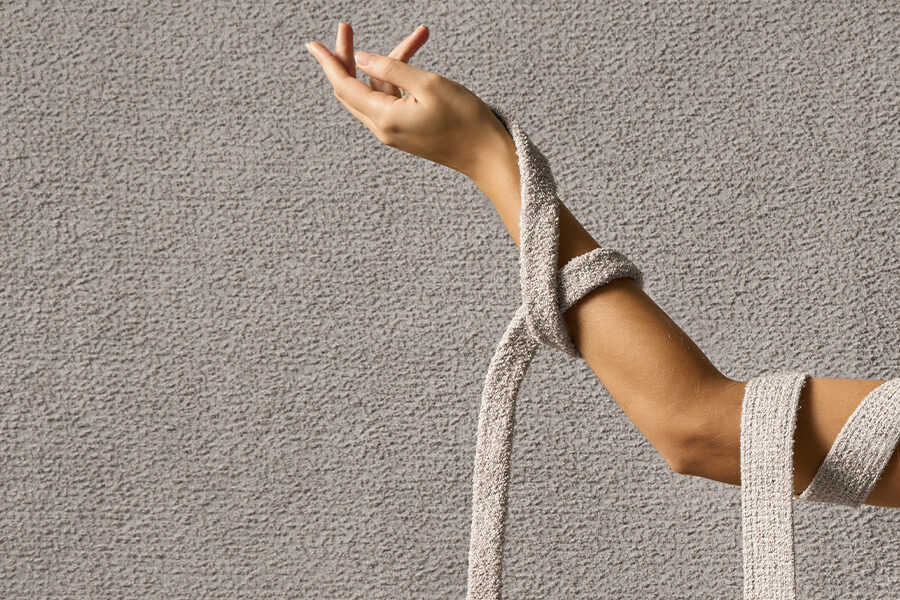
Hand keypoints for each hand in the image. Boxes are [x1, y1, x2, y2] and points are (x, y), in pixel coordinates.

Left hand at [305, 23, 510, 179]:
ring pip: (376, 90)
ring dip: (389, 62)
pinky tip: (416, 56)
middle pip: (352, 89)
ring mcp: (394, 131)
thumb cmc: (464, 120)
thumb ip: (392, 69)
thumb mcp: (428, 84)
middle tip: (346, 28)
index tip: (312, 44)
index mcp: (384, 118)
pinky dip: (399, 76)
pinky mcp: (406, 130)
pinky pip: (392, 98)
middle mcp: (383, 128)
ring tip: (418, 37)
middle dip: (347, 58)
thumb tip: (362, 59)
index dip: (328, 62)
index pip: (345, 86)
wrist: (486, 154)